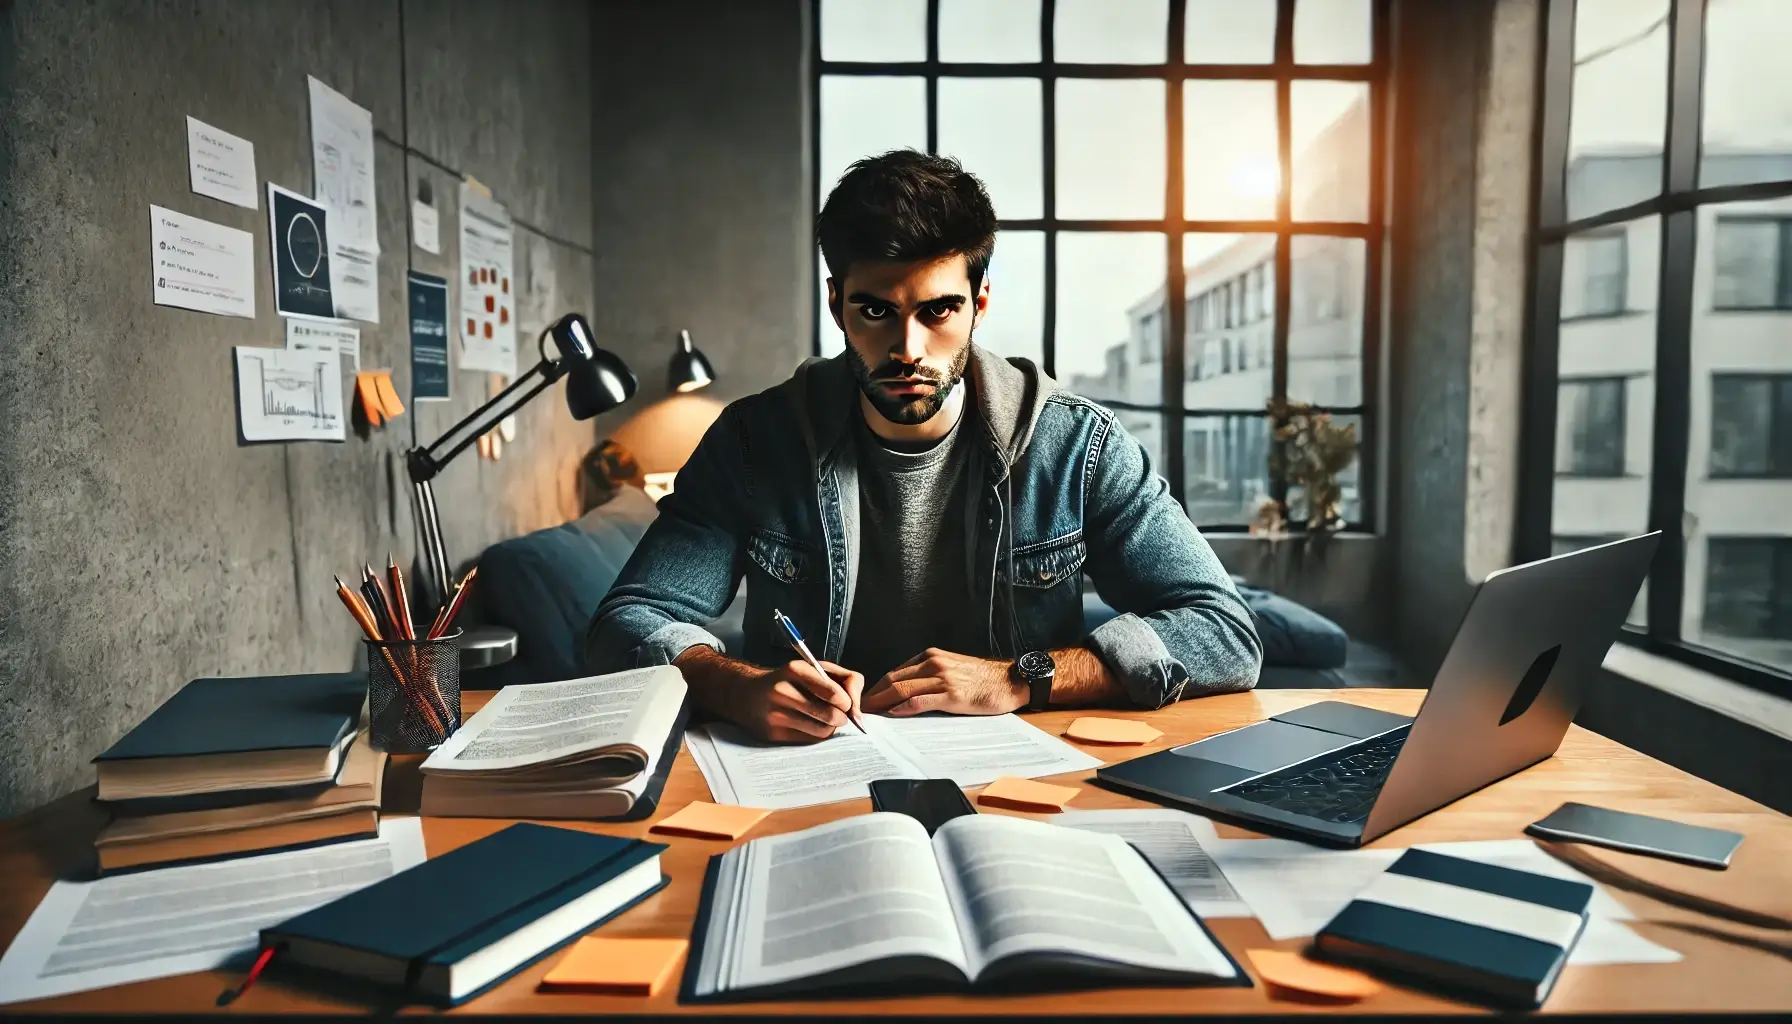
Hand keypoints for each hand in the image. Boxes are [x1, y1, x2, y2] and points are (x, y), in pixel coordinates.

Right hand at [734, 658, 865, 742]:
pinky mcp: (772, 734)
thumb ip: (846, 680)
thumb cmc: (791, 680)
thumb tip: (858, 712)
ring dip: (829, 728)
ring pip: (822, 731)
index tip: (847, 705)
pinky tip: (807, 725)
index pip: (834, 693)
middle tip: (838, 714)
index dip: (848, 703)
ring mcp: (776, 714)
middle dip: (841, 717)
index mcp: (796, 669)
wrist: (748, 694)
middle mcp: (783, 691)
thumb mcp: (816, 668)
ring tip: (822, 718)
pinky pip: (808, 741)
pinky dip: (815, 735)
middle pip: (831, 715)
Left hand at [862, 648, 1026, 716]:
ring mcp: (942, 679)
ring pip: (902, 689)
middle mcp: (933, 664)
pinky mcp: (952, 695)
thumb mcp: (951, 669)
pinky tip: (892, 715)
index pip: (895, 672)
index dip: (877, 688)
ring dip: (882, 704)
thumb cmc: (982, 679)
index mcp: (931, 656)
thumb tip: (904, 693)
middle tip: (859, 711)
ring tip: (869, 716)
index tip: (865, 701)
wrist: (1010, 681)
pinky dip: (903, 708)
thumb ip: (929, 676)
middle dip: (873, 696)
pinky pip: (920, 701)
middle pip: (893, 680)